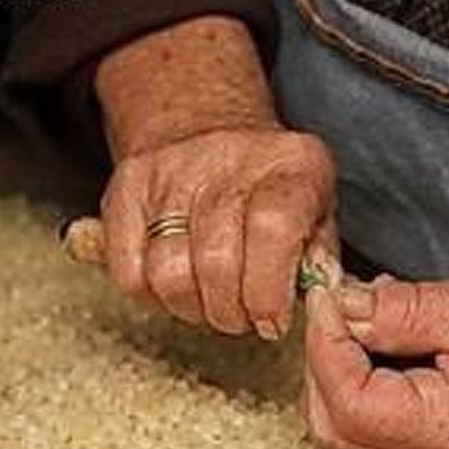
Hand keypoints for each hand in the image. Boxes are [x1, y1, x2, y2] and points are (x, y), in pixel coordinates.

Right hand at [99, 126, 335, 339]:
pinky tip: (178, 283)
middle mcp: (227, 158)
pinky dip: (153, 296)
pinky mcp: (125, 189)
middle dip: (232, 312)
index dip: (269, 291)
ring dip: (193, 308)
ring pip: (168, 273)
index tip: (271, 320)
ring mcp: (169, 171)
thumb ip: (323, 260)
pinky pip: (128, 273)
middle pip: (217, 261)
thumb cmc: (271, 188)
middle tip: (243, 316)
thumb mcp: (318, 211)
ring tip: (211, 300)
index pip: (272, 229)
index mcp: (290, 164)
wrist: (205, 127)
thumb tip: (323, 302)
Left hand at [300, 268, 448, 448]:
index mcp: (445, 431)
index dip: (325, 342)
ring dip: (337, 365)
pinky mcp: (431, 444)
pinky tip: (376, 332)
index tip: (327, 295)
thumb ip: (397, 311)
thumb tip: (340, 305)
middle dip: (323, 358)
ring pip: (345, 424)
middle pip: (334, 422)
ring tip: (358, 310)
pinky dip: (359, 375)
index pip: (347, 399)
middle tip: (335, 301)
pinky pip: (371, 419)